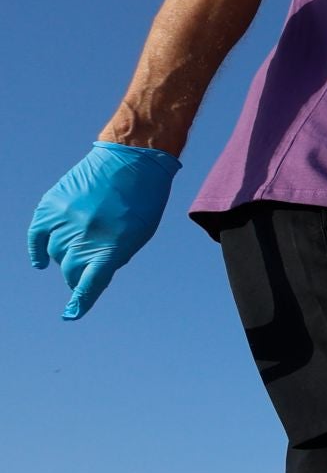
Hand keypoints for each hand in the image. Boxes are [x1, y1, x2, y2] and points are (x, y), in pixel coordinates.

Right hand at [29, 142, 181, 319]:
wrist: (132, 159)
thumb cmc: (143, 200)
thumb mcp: (138, 234)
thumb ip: (115, 255)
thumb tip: (91, 274)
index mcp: (112, 246)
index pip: (91, 283)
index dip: (81, 301)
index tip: (72, 314)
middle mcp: (85, 235)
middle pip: (71, 270)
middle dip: (75, 278)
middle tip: (80, 279)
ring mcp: (66, 219)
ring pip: (55, 253)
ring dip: (63, 259)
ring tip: (74, 256)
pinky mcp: (52, 204)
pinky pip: (36, 235)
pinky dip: (36, 250)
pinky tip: (40, 262)